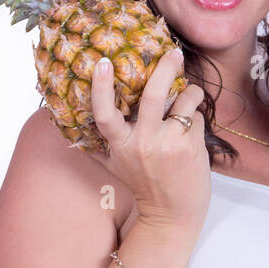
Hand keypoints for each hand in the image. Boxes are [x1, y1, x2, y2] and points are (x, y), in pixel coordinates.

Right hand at [88, 48, 210, 233]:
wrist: (172, 215)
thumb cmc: (144, 187)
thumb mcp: (116, 165)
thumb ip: (99, 146)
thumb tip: (70, 133)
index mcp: (121, 145)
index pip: (105, 113)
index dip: (101, 87)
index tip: (102, 62)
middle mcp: (144, 143)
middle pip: (153, 94)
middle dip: (166, 67)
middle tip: (173, 52)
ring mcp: (169, 144)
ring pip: (184, 100)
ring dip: (191, 92)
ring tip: (190, 94)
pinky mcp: (191, 147)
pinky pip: (197, 117)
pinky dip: (197, 117)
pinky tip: (193, 128)